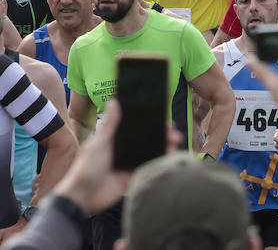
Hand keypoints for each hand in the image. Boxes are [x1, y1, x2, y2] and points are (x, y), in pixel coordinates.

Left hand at [53, 101, 179, 214]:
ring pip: (151, 151)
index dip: (150, 121)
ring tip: (175, 142)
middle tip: (173, 132)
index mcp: (114, 139)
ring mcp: (129, 163)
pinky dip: (160, 161)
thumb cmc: (86, 167)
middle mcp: (124, 149)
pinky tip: (170, 157)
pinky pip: (150, 166)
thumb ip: (110, 125)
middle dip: (161, 134)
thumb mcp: (98, 143)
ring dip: (164, 146)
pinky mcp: (133, 176)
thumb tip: (115, 101)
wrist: (82, 197)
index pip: (136, 126)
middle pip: (147, 138)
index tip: (164, 116)